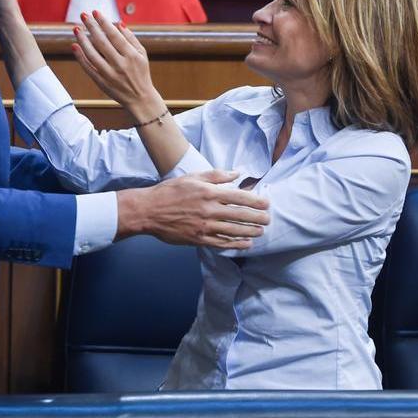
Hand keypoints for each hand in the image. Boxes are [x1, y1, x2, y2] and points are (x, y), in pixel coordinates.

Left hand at [71, 10, 162, 120]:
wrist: (140, 98)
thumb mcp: (142, 55)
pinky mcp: (102, 82)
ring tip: (76, 28)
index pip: (115, 35)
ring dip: (82, 40)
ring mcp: (110, 74)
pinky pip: (88, 68)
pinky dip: (80, 57)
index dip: (104, 23)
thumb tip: (119, 23)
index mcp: (131, 56)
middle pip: (102, 42)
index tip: (95, 12)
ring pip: (92, 54)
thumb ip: (131, 38)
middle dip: (92, 27)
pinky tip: (74, 46)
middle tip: (83, 15)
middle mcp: (120, 64)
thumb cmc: (141, 73)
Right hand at [116, 170, 269, 248]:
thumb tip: (237, 173)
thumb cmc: (170, 192)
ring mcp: (204, 226)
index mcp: (209, 193)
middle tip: (268, 220)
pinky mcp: (198, 239)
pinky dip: (235, 244)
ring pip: (233, 230)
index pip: (239, 197)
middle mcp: (209, 210)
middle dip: (257, 218)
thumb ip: (217, 175)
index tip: (266, 204)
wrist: (149, 211)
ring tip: (261, 232)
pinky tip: (245, 244)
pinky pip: (221, 243)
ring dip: (250, 232)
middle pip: (240, 215)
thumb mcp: (193, 177)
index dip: (256, 201)